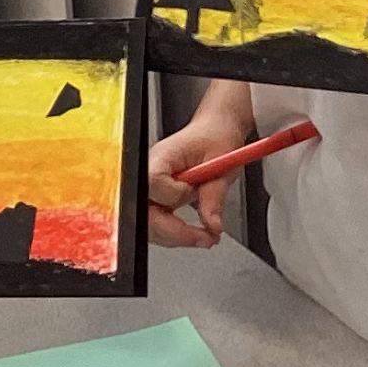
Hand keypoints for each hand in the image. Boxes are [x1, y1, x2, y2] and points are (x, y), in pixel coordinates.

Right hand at [147, 81, 254, 247]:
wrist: (215, 129)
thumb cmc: (214, 136)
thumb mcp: (223, 164)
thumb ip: (214, 196)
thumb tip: (211, 224)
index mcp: (161, 156)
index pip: (152, 182)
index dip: (172, 194)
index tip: (191, 192)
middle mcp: (149, 172)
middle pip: (144, 212)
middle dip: (173, 231)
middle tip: (204, 237)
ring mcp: (151, 187)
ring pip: (149, 224)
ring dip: (176, 236)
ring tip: (204, 236)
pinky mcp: (157, 198)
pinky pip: (158, 223)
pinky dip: (176, 232)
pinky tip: (194, 232)